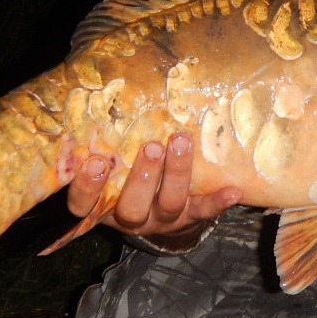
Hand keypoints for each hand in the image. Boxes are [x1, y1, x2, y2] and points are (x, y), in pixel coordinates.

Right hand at [65, 132, 241, 239]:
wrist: (157, 212)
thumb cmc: (124, 176)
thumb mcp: (108, 166)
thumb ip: (101, 144)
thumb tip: (101, 98)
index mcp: (103, 206)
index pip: (83, 205)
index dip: (87, 187)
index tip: (96, 161)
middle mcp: (132, 217)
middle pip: (132, 208)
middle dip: (142, 178)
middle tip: (151, 147)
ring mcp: (163, 219)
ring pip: (169, 204)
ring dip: (176, 173)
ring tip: (180, 142)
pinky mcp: (190, 217)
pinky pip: (204, 211)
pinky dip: (218, 201)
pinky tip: (233, 190)